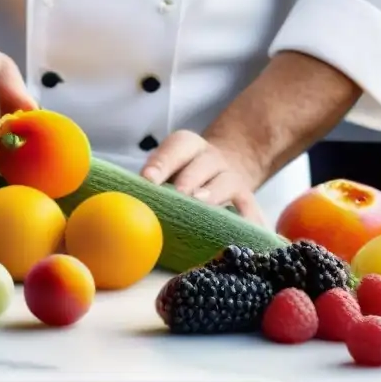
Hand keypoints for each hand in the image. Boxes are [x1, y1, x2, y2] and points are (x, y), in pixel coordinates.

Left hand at [140, 130, 266, 224]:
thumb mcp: (166, 167)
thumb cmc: (180, 174)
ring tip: (203, 207)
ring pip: (227, 184)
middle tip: (179, 195)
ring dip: (214, 195)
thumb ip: (150, 182)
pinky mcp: (247, 199)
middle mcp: (211, 159)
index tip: (148, 179)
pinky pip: (251, 211)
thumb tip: (128, 202)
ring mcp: (231, 178)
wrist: (219, 169)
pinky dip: (251, 223)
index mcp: (187, 147)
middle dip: (188, 180)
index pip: (175, 148)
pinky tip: (252, 234)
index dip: (162, 163)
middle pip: (202, 165)